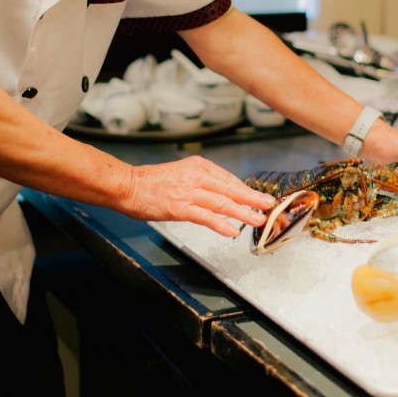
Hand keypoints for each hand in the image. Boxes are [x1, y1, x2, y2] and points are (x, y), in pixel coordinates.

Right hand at [125, 155, 275, 237]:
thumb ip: (201, 182)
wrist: (128, 185)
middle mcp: (196, 176)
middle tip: (268, 205)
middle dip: (252, 198)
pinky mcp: (180, 207)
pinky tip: (232, 231)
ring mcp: (188, 192)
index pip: (228, 179)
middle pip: (231, 189)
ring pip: (222, 202)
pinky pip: (205, 216)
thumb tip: (221, 194)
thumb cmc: (152, 182)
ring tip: (257, 219)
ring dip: (242, 212)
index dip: (246, 190)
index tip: (258, 197)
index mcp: (198, 166)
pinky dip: (221, 224)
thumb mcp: (181, 173)